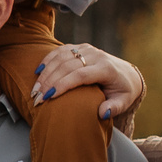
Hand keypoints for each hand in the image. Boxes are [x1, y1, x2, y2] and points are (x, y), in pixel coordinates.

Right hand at [30, 43, 146, 122]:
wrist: (127, 74)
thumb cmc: (123, 91)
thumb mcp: (124, 101)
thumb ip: (115, 107)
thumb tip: (102, 113)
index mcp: (106, 69)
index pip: (81, 75)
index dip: (63, 84)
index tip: (49, 97)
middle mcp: (96, 56)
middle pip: (67, 66)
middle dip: (49, 81)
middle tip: (36, 98)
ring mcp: (87, 49)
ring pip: (61, 57)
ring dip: (45, 73)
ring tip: (35, 89)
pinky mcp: (80, 47)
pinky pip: (60, 50)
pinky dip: (48, 60)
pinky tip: (38, 72)